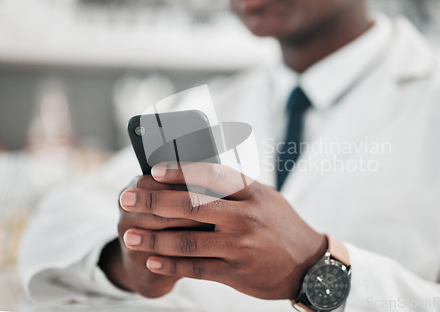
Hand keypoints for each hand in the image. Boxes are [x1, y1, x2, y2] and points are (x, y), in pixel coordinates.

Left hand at [119, 162, 327, 299]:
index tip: (153, 170)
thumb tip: (194, 174)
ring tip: (130, 236)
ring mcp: (240, 246)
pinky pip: (196, 268)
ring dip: (154, 239)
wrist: (308, 265)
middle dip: (153, 202)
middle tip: (126, 199)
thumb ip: (234, 187)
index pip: (211, 175)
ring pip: (188, 241)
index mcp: (252, 193)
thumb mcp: (265, 198)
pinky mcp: (235, 273)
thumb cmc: (282, 226)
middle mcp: (245, 217)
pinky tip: (152, 261)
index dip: (179, 171)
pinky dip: (171, 265)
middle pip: (191, 206)